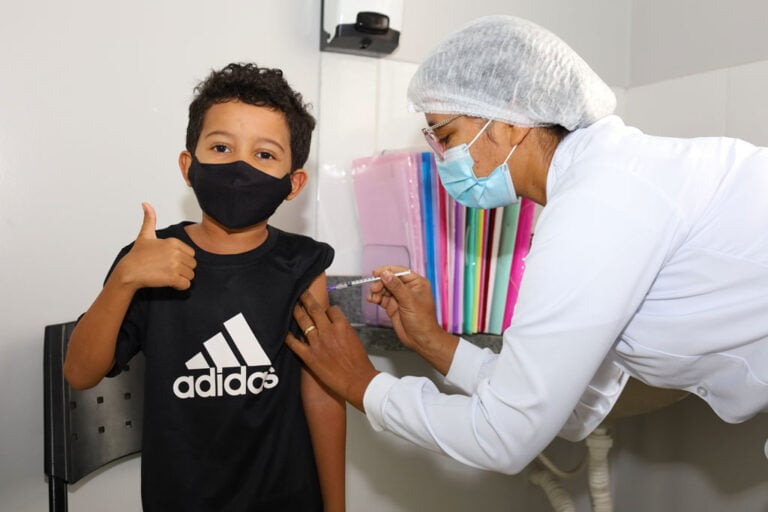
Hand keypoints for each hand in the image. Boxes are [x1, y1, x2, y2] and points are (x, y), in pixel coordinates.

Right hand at [115, 203, 196, 290]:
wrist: (129, 272)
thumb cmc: (137, 255)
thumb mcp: (145, 235)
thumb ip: (150, 219)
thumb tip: (146, 204)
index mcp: (173, 242)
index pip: (191, 254)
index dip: (182, 259)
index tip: (169, 261)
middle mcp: (176, 252)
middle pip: (193, 265)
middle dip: (184, 269)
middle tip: (169, 270)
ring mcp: (174, 265)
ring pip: (191, 275)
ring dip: (182, 278)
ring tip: (168, 275)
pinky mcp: (172, 278)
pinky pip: (187, 284)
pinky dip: (180, 286)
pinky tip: (170, 283)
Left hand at [285, 290, 378, 411]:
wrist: (357, 381)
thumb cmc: (360, 364)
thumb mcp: (355, 340)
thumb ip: (344, 331)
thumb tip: (336, 327)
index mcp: (342, 326)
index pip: (332, 309)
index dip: (327, 309)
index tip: (324, 310)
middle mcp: (328, 331)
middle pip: (314, 309)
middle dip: (306, 298)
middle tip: (301, 292)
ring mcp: (317, 343)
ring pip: (303, 321)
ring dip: (296, 312)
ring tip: (292, 306)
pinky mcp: (309, 356)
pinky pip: (295, 344)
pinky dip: (288, 337)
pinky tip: (284, 332)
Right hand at [368, 266, 458, 374]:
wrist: (420, 339)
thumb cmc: (422, 320)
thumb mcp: (409, 300)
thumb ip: (396, 286)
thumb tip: (385, 273)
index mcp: (417, 283)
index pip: (401, 272)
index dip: (388, 270)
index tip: (376, 272)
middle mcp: (408, 289)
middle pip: (390, 279)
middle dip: (381, 282)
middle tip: (374, 288)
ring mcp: (399, 298)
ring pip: (385, 289)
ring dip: (377, 291)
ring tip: (373, 296)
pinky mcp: (393, 306)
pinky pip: (382, 298)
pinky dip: (376, 298)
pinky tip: (372, 299)